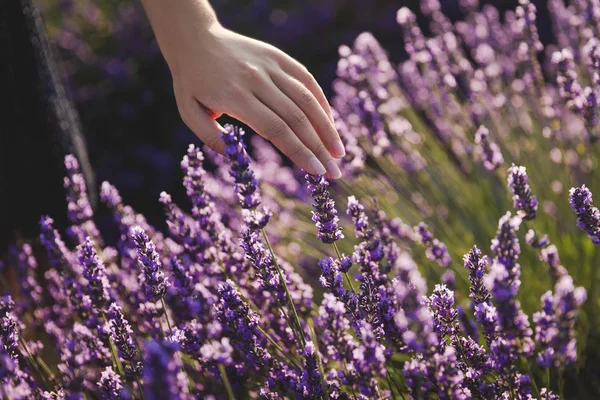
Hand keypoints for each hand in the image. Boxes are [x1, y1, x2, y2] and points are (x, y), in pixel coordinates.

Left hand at [142, 0, 343, 177]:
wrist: (195, 38)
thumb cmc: (191, 81)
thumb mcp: (189, 112)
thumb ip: (210, 137)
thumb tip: (235, 158)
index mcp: (235, 96)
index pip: (276, 130)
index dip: (299, 152)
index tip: (316, 172)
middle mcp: (257, 80)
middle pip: (296, 119)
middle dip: (319, 148)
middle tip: (334, 173)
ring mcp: (270, 66)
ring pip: (306, 99)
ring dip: (327, 128)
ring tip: (339, 152)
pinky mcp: (278, 57)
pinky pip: (306, 80)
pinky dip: (321, 102)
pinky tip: (330, 123)